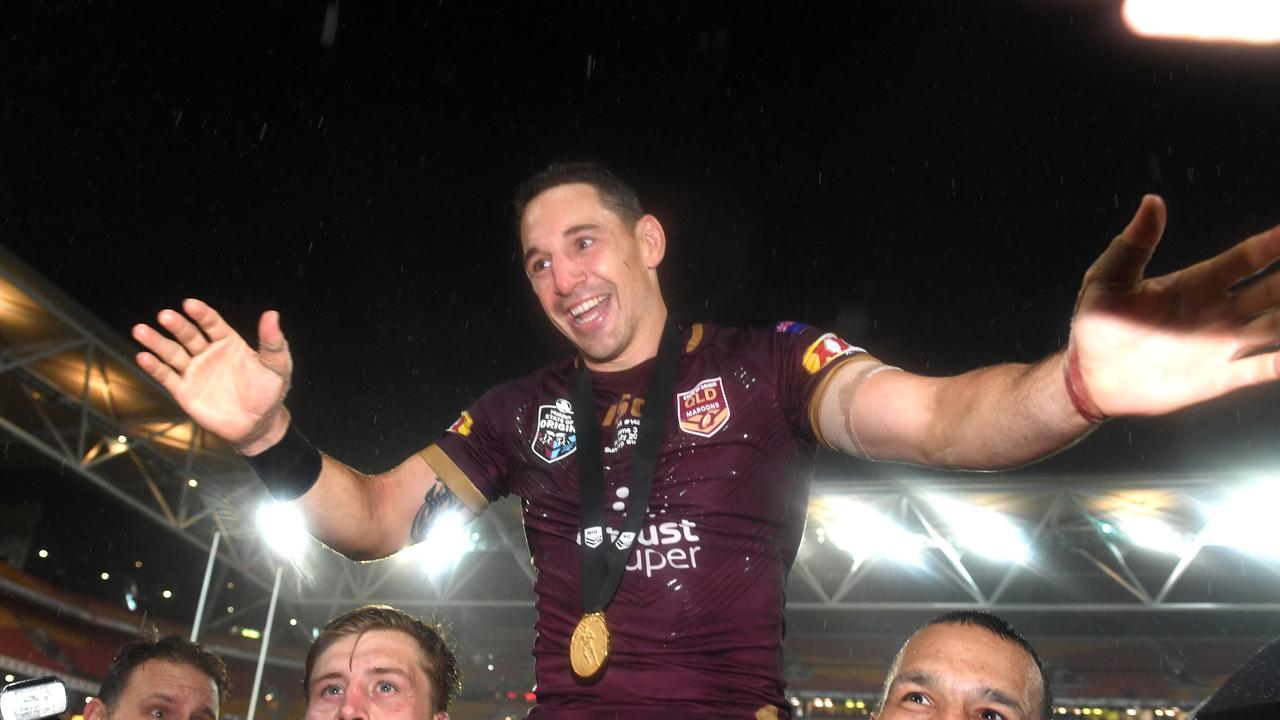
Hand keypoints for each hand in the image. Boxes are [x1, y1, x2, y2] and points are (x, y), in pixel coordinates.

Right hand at [132, 299, 292, 453]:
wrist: (259, 425)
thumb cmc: (269, 392)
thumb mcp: (277, 366)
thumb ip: (273, 342)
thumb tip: (272, 314)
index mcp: (228, 343)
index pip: (211, 324)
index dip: (201, 314)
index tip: (190, 304)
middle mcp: (208, 353)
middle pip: (188, 335)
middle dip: (177, 325)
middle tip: (164, 315)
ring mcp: (195, 372)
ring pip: (172, 353)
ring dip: (156, 342)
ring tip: (141, 330)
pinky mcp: (185, 392)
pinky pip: (167, 377)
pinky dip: (154, 367)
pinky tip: (143, 357)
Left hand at [1072, 195, 1279, 416]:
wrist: (1089, 374)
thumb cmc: (1097, 323)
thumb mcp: (1109, 277)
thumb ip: (1133, 243)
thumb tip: (1151, 201)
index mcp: (1197, 282)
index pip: (1245, 259)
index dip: (1271, 245)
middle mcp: (1218, 310)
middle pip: (1271, 290)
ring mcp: (1220, 344)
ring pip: (1274, 326)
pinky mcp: (1216, 377)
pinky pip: (1258, 370)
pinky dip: (1279, 364)